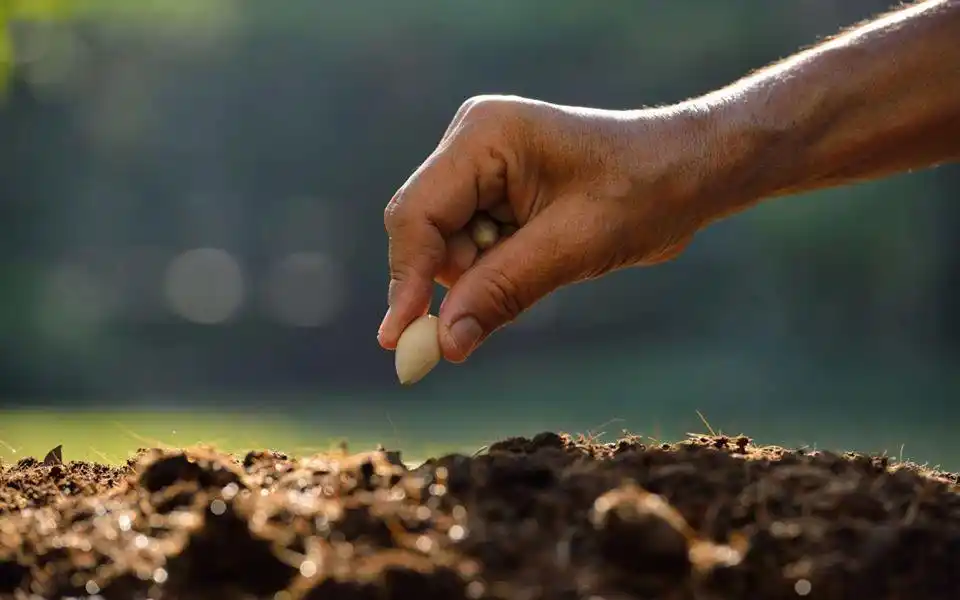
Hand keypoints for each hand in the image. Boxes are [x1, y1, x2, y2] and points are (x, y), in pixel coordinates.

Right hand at [378, 95, 719, 362]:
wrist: (690, 173)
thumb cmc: (644, 191)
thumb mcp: (573, 245)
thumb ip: (502, 291)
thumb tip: (443, 345)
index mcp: (484, 136)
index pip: (418, 215)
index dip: (406, 280)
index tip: (400, 340)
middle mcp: (472, 146)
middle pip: (425, 233)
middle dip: (449, 284)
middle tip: (463, 339)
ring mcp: (481, 169)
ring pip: (447, 248)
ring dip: (478, 280)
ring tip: (544, 268)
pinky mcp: (496, 194)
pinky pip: (472, 249)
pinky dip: (492, 274)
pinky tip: (538, 264)